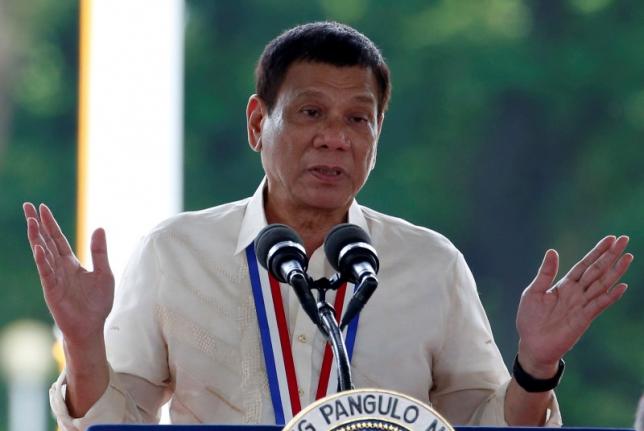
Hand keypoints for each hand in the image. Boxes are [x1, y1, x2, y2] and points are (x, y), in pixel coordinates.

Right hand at [24, 202, 114, 345]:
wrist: (92, 327)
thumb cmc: (97, 303)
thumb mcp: (104, 273)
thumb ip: (99, 252)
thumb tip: (100, 228)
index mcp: (71, 263)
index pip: (57, 238)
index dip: (50, 223)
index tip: (42, 207)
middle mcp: (59, 268)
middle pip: (46, 241)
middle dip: (37, 224)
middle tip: (27, 206)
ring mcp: (54, 279)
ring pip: (42, 254)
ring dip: (37, 238)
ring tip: (30, 221)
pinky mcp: (52, 291)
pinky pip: (46, 273)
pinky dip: (42, 261)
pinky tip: (39, 248)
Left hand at [516, 235, 632, 376]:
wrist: (532, 345)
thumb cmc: (531, 319)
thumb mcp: (534, 292)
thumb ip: (545, 273)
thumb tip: (552, 251)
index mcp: (564, 285)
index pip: (584, 265)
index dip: (596, 252)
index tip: (610, 238)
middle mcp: (577, 293)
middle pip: (597, 270)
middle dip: (610, 255)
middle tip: (624, 240)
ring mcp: (582, 305)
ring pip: (602, 284)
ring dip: (615, 271)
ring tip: (628, 257)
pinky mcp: (583, 319)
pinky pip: (599, 305)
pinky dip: (610, 296)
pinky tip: (622, 286)